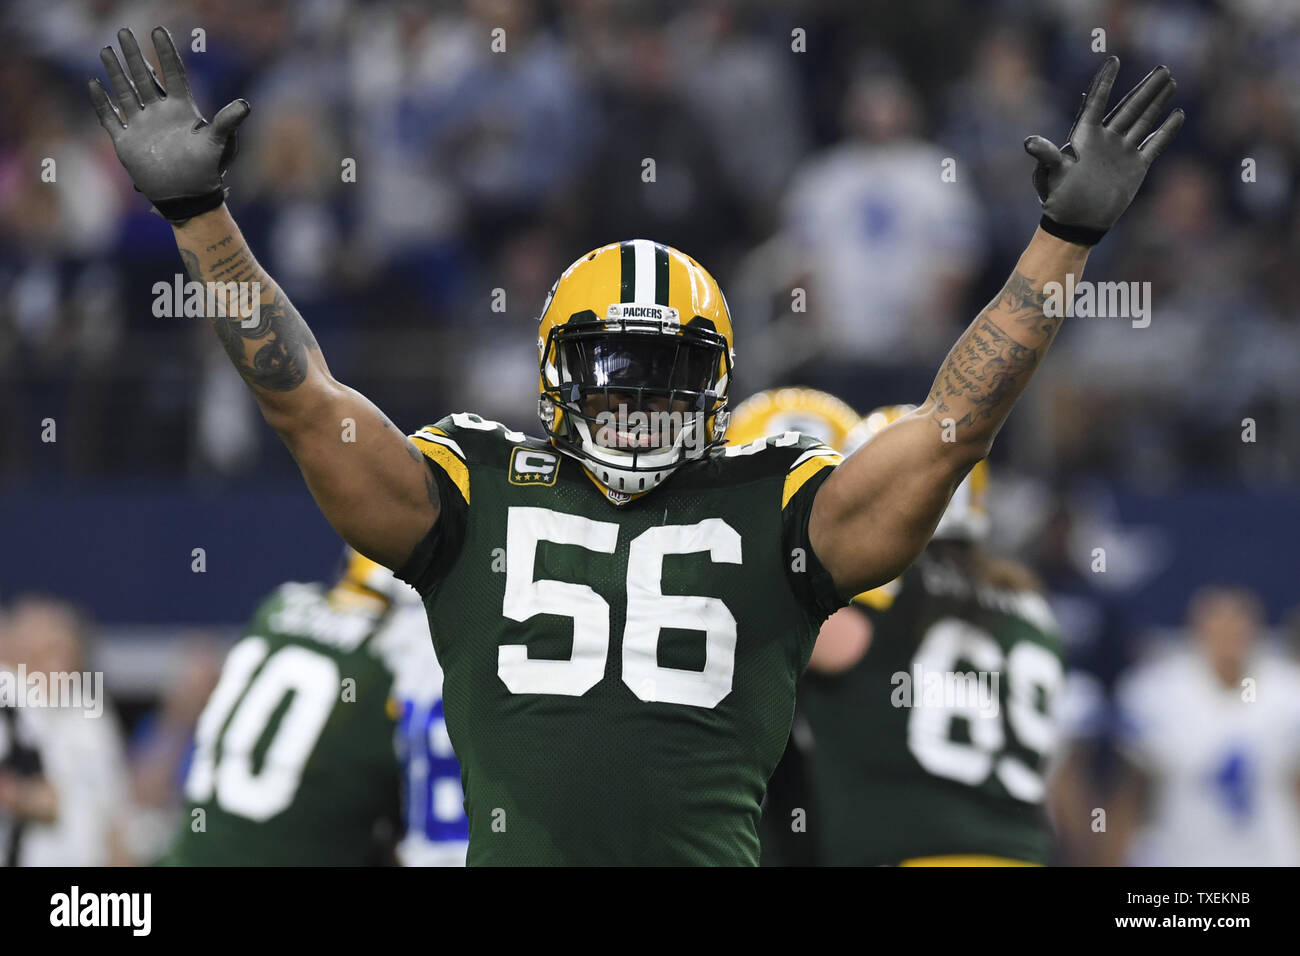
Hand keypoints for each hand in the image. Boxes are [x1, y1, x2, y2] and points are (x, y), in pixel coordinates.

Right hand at [89, 26, 249, 222]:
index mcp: (181, 110)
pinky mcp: (127, 142)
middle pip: (145, 78)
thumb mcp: (219, 144)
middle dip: (134, 55)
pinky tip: (93, 84)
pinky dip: (102, 102)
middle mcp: (160, 114)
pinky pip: (111, 118)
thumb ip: (228, 123)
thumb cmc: (206, 172)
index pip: (172, 74)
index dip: (165, 53)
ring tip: (107, 50)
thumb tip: (245, 104)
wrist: (187, 197)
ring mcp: (143, 126)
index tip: (157, 31)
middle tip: (124, 30)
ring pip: (126, 92)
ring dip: (116, 72)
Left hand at [1024, 57, 1183, 245]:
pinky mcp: (1134, 167)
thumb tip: (1029, 142)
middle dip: (1145, 88)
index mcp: (1085, 137)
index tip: (1113, 60)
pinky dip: (1166, 131)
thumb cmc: (1058, 199)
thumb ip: (1045, 156)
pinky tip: (1178, 115)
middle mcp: (1106, 140)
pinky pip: (1154, 144)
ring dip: (1157, 102)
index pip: (1096, 102)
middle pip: (1129, 107)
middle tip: (1162, 67)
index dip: (1104, 82)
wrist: (1075, 224)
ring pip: (1144, 121)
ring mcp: (1121, 152)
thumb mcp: (1049, 176)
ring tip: (1170, 81)